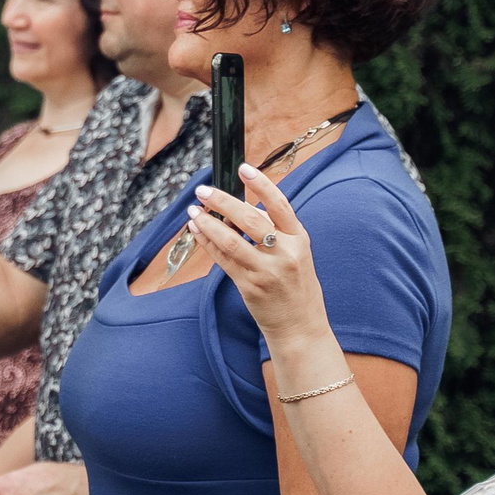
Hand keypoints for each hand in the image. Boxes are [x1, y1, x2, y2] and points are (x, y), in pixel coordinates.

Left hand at [189, 164, 332, 344]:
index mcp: (299, 239)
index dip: (262, 184)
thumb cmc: (297, 287)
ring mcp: (266, 271)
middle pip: (250, 219)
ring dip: (208, 223)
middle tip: (204, 190)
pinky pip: (222, 260)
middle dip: (224, 202)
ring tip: (193, 211)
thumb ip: (277, 231)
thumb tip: (246, 208)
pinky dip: (207, 243)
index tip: (243, 168)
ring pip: (231, 240)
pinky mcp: (249, 286)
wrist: (301, 327)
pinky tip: (196, 231)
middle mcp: (285, 253)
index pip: (280, 205)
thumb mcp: (297, 254)